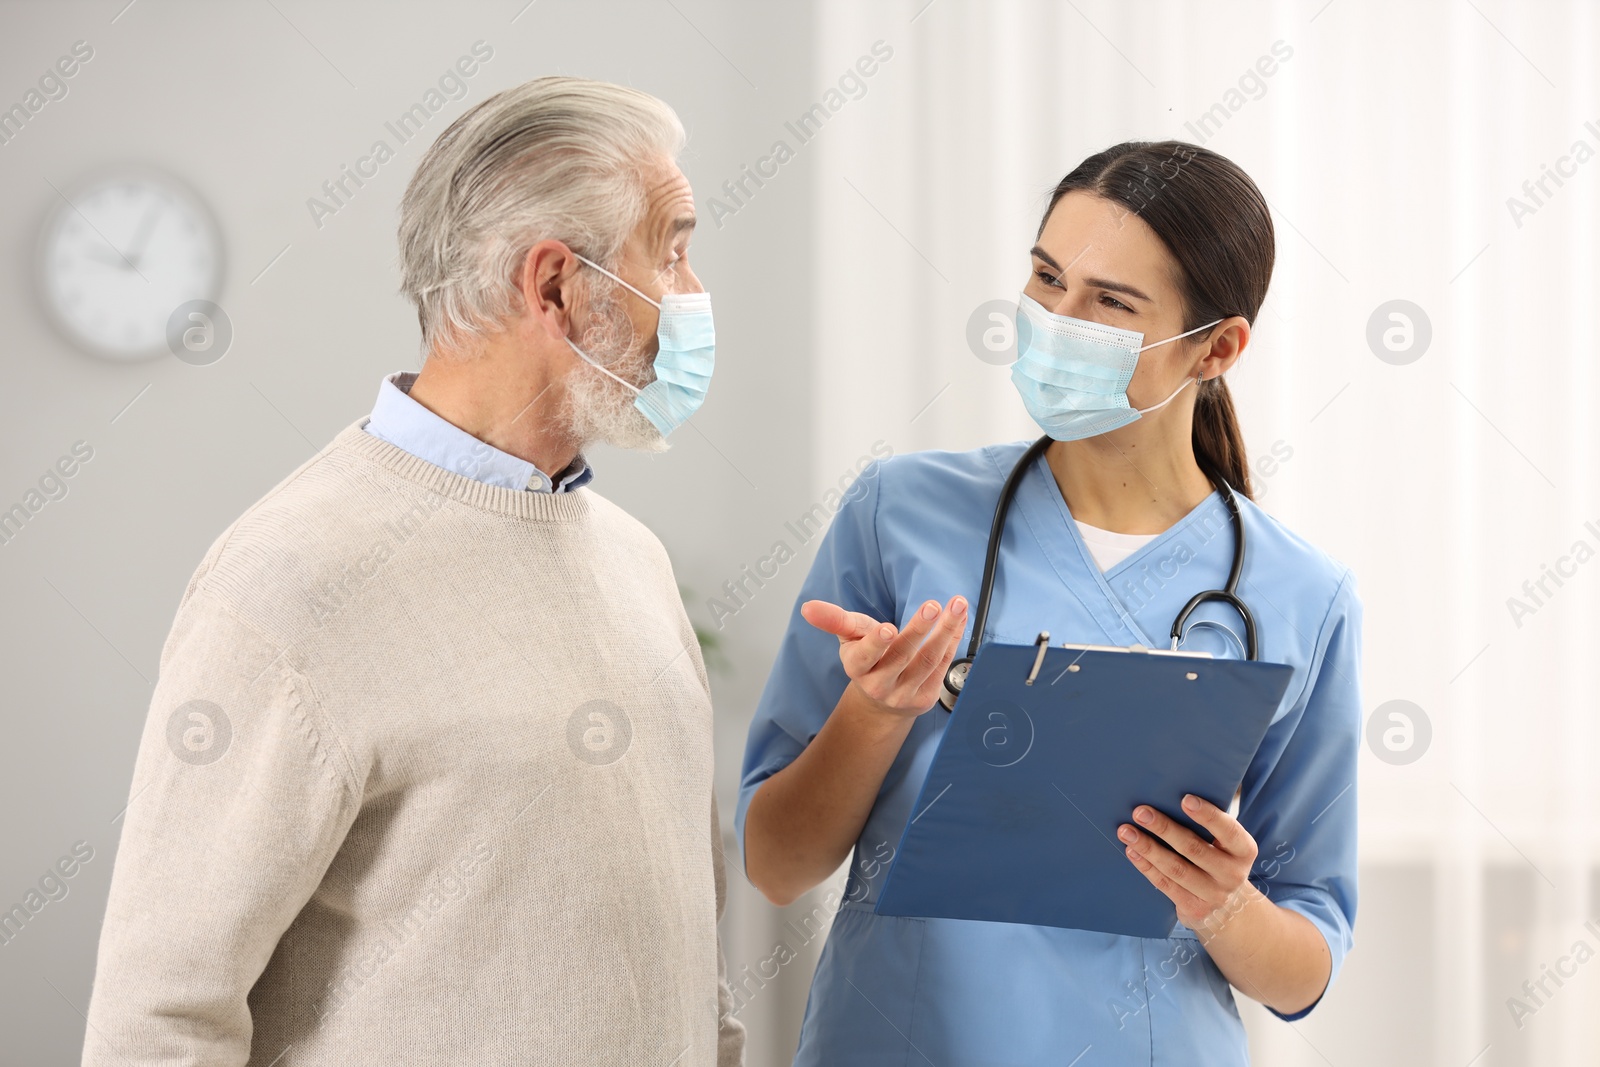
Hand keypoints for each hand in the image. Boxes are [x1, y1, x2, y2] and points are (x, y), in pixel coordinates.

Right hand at [800, 596, 967, 718]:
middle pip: (901, 656)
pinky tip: (959, 619)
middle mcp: (880, 684)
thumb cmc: (867, 659)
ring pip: (928, 661)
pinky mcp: (926, 697)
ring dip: (945, 631)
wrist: (882, 701)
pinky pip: (943, 664)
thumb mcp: (848, 638)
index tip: (888, 628)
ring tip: (957, 606)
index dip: (876, 644)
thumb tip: (807, 607)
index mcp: (858, 668)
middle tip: (931, 606)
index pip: (865, 657)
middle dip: (918, 629)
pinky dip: (953, 639)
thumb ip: (833, 620)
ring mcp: (905, 693)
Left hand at [1117, 794, 1261, 936]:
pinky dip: (1146, 866)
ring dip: (1148, 848)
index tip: (1185, 799)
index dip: (1208, 815)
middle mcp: (1232, 874)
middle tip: (1140, 812)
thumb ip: (1209, 825)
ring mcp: (1213, 894)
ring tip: (1126, 831)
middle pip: (1194, 848)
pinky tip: (1132, 851)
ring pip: (1175, 868)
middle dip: (1164, 829)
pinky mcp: (1194, 908)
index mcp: (1244, 851)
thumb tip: (1168, 796)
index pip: (1228, 831)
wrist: (1228, 908)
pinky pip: (1165, 884)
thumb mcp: (1226, 844)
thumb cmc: (1219, 859)